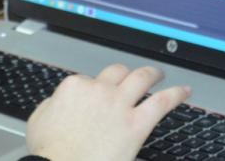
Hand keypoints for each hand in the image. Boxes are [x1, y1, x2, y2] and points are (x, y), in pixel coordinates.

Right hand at [26, 64, 190, 160]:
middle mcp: (99, 90)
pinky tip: (185, 91)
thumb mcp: (39, 119)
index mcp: (74, 87)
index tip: (97, 96)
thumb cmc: (50, 151)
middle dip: (125, 73)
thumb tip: (59, 102)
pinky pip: (162, 102)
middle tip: (132, 76)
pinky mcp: (137, 123)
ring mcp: (120, 105)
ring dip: (152, 73)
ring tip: (159, 74)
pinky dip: (176, 94)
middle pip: (117, 72)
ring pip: (141, 78)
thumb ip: (52, 104)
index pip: (89, 79)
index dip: (93, 88)